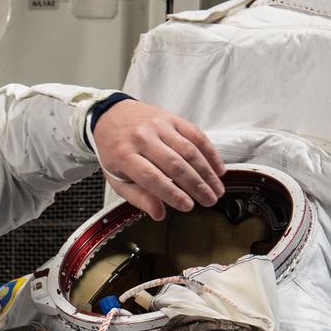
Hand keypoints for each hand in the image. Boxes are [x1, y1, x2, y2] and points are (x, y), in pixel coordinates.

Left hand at [92, 100, 225, 220]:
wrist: (111, 116)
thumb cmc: (115, 153)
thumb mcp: (117, 179)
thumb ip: (137, 197)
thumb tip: (159, 214)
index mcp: (123, 155)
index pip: (151, 177)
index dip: (172, 193)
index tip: (188, 206)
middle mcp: (142, 138)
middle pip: (174, 164)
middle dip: (196, 186)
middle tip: (209, 201)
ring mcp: (159, 125)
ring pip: (189, 150)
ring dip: (207, 172)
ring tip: (216, 189)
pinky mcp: (172, 118)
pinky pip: (196, 135)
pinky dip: (210, 153)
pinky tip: (218, 169)